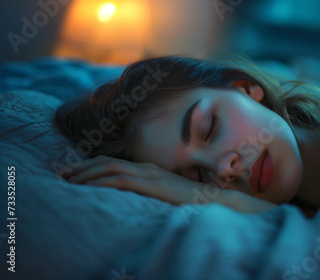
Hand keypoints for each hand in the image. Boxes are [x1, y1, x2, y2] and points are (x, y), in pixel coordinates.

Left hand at [61, 155, 277, 212]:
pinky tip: (88, 187)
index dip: (89, 166)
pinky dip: (102, 181)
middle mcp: (145, 167)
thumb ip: (148, 191)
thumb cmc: (189, 200)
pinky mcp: (153, 183)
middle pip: (106, 161)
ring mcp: (149, 174)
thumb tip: (130, 197)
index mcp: (147, 169)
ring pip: (110, 167)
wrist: (211, 200)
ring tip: (68, 181)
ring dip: (86, 173)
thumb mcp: (163, 194)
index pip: (112, 162)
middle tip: (61, 175)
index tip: (72, 173)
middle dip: (81, 167)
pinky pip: (122, 179)